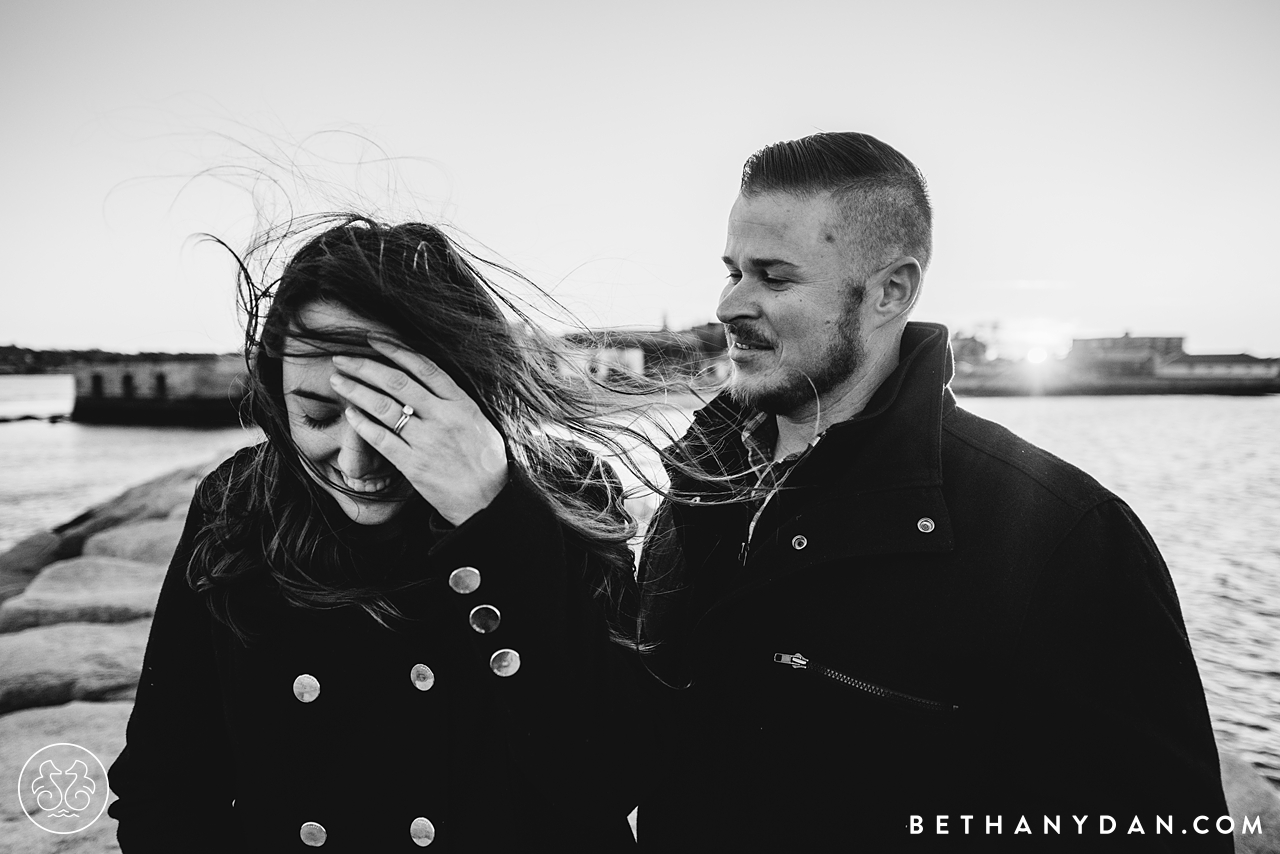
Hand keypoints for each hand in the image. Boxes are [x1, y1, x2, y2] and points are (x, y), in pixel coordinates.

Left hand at [329, 339, 508, 525]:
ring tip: (338, 381)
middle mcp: (444, 417)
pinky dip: (362, 424)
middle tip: (342, 358)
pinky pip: (381, 439)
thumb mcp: (479, 422)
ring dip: (356, 391)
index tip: (372, 340)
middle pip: (397, 382)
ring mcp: (428, 441)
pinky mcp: (414, 465)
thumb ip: (455, 401)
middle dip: (364, 366)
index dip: (394, 349)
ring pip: (384, 407)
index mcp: (461, 403)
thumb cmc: (486, 462)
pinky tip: (349, 414)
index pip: (423, 367)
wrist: (489, 502)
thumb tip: (427, 379)